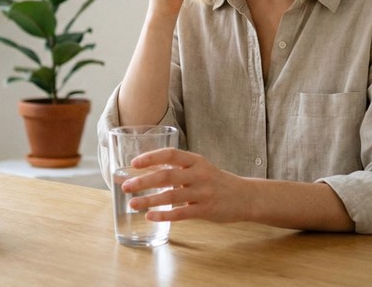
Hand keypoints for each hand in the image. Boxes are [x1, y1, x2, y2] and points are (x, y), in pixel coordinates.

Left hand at [122, 148, 250, 223]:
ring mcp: (203, 192)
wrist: (245, 196)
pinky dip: (164, 215)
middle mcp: (199, 174)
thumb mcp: (199, 169)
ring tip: (133, 203)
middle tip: (126, 186)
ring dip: (149, 200)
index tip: (133, 163)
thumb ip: (176, 170)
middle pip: (167, 176)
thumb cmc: (216, 182)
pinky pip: (181, 213)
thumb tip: (145, 172)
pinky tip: (150, 216)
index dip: (151, 157)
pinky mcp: (206, 210)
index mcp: (196, 161)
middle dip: (144, 181)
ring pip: (172, 196)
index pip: (170, 154)